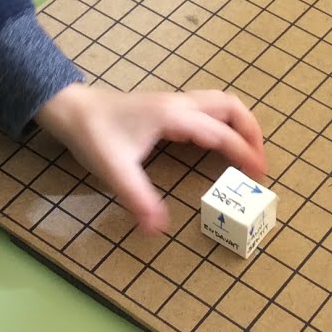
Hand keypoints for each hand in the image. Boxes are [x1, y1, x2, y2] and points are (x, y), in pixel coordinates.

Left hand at [35, 84, 264, 233]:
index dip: (244, 153)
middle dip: (251, 131)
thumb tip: (160, 229)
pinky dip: (224, 122)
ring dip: (239, 123)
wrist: (71, 109)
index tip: (260, 175)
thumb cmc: (93, 136)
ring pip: (220, 102)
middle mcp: (179, 104)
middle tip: (259, 161)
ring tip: (247, 151)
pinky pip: (207, 109)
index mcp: (173, 116)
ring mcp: (174, 102)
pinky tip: (218, 144)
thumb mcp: (114, 171)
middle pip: (230, 106)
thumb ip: (139, 199)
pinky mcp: (167, 107)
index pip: (220, 133)